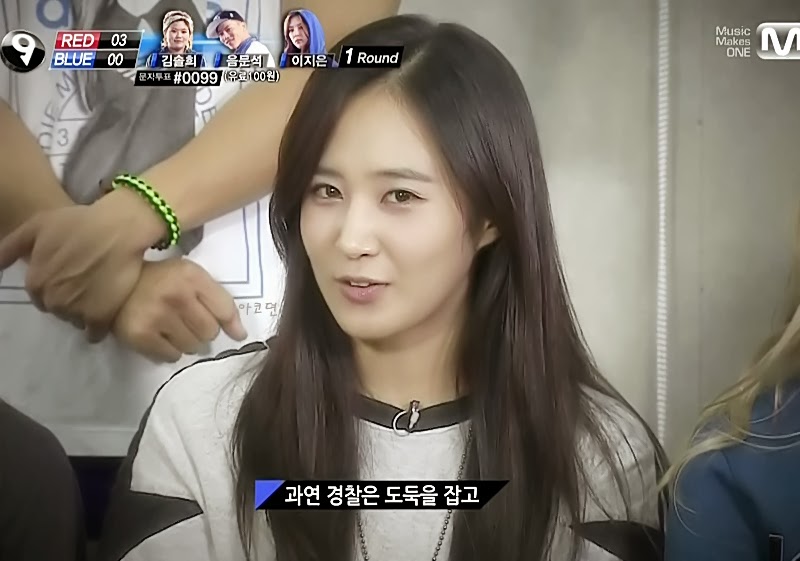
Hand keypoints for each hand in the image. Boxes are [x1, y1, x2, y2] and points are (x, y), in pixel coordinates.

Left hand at [0, 189, 164, 339]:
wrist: (119, 230)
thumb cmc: (80, 223)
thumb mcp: (38, 225)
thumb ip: (11, 247)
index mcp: (36, 282)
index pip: (40, 297)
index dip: (55, 287)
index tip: (70, 278)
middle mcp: (52, 300)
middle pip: (58, 310)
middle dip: (69, 301)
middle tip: (86, 285)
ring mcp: (76, 310)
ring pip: (75, 321)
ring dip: (83, 313)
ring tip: (98, 296)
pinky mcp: (100, 317)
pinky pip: (94, 333)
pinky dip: (97, 328)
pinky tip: (104, 315)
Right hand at [113, 258, 247, 362]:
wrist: (116, 285)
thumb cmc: (161, 280)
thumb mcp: (191, 277)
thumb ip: (219, 300)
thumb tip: (241, 335)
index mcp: (192, 276)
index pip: (225, 309)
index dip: (231, 324)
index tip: (236, 334)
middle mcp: (176, 295)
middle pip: (210, 332)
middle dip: (204, 331)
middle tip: (189, 323)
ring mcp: (156, 316)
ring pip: (192, 347)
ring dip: (188, 342)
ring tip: (174, 328)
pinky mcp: (140, 335)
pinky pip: (171, 356)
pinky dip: (170, 351)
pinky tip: (161, 337)